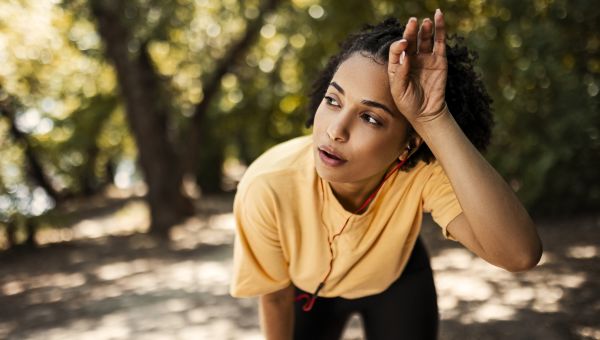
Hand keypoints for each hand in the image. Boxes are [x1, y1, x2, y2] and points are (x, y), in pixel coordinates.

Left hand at [388, 9, 447, 124]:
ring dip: (425, 28)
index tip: (404, 44)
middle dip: (411, 31)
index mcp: (398, 65)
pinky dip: (440, 29)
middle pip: (411, 40)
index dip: (400, 45)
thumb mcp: (398, 91)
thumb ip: (400, 73)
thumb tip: (405, 55)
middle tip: (412, 21)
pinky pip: (440, 42)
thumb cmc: (408, 104)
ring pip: (425, 39)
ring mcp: (426, 59)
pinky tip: (439, 17)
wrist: (426, 114)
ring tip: (425, 21)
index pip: (397, 49)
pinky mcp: (440, 60)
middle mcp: (411, 59)